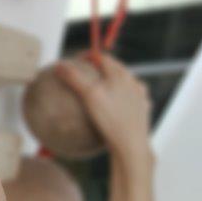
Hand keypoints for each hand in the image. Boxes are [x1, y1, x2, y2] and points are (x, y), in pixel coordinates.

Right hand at [56, 54, 152, 171]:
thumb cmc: (111, 119)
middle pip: (114, 68)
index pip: (102, 57)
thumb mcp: (89, 95)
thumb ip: (74, 77)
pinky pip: (129, 100)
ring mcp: (139, 96)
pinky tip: (111, 107)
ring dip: (111, 82)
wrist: (131, 144)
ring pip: (124, 83)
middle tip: (85, 74)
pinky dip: (120, 99)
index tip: (76, 61)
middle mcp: (133, 82)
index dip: (88, 56)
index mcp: (120, 74)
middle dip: (100, 68)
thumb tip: (58, 66)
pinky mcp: (142, 110)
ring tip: (99, 90)